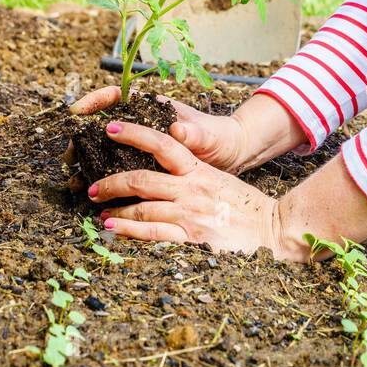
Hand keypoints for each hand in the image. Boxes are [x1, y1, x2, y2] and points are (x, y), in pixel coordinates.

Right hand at [69, 85, 251, 173]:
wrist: (231, 157)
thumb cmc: (220, 139)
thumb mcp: (210, 136)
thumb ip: (195, 133)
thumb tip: (179, 129)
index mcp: (154, 109)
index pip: (117, 96)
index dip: (94, 100)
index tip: (77, 112)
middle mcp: (143, 126)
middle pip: (102, 126)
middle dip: (81, 140)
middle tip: (69, 156)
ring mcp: (141, 148)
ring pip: (105, 151)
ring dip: (87, 164)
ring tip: (75, 180)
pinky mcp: (144, 168)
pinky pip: (116, 172)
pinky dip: (102, 181)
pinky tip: (93, 195)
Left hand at [86, 119, 307, 259]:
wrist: (274, 230)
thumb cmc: (246, 207)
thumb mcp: (219, 181)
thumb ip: (192, 175)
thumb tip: (162, 172)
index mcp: (199, 170)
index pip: (162, 144)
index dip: (134, 133)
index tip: (110, 129)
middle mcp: (191, 189)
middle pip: (142, 178)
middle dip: (112, 181)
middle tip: (92, 185)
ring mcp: (190, 213)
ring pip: (142, 206)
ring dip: (115, 208)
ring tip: (99, 210)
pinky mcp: (192, 238)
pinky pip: (153, 232)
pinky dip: (129, 229)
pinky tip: (112, 228)